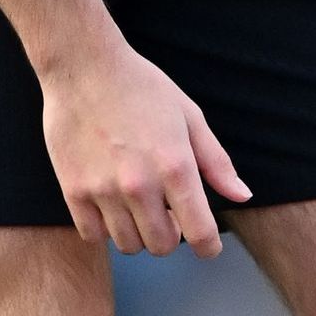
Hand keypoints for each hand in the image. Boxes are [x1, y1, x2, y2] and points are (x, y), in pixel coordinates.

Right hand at [38, 35, 247, 255]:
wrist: (84, 68)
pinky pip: (93, 235)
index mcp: (176, 166)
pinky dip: (104, 229)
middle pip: (162, 246)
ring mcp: (103, 190)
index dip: (208, 248)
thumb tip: (242, 196)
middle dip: (172, 237)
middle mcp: (140, 185)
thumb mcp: (190, 117)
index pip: (200, 232)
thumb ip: (216, 163)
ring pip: (128, 245)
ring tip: (138, 207)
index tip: (208, 247)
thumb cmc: (142, 88)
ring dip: (138, 234)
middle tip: (168, 214)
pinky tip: (110, 206)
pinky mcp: (73, 190)